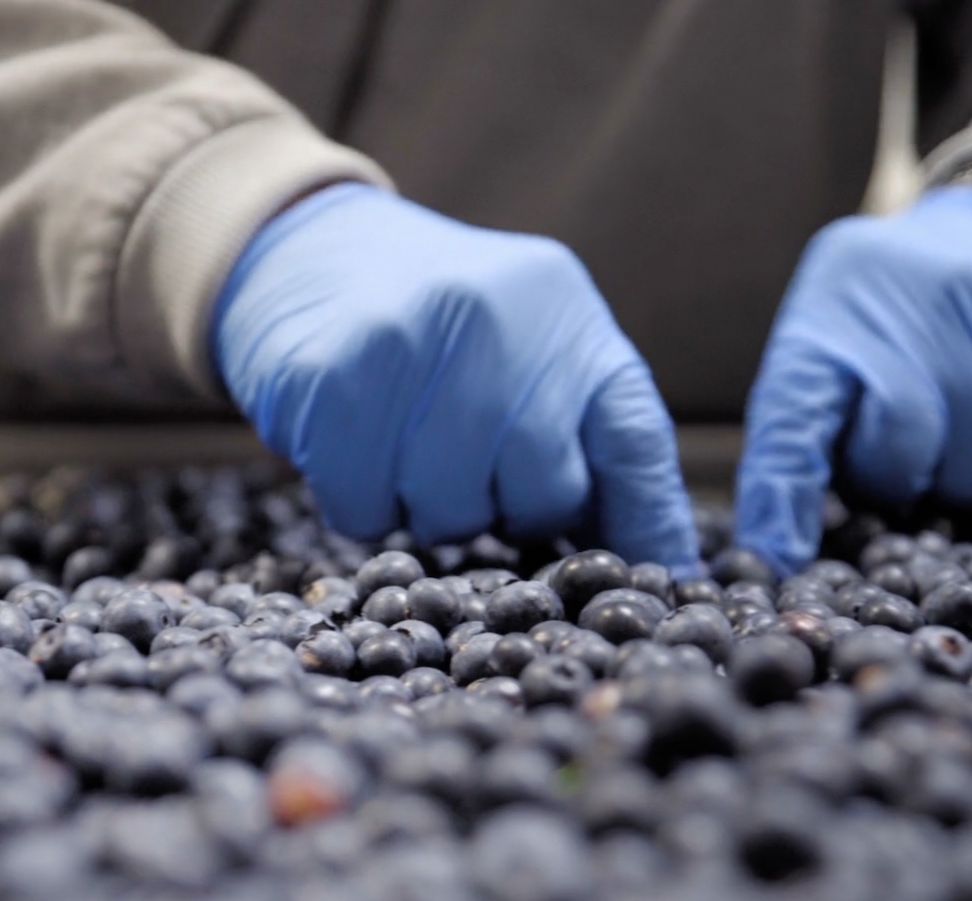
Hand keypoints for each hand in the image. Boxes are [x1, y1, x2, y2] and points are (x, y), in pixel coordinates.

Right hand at [213, 183, 698, 573]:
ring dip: (425, 510)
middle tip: (468, 473)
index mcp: (560, 306)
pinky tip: (355, 448)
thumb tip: (666, 568)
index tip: (655, 578)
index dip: (642, 519)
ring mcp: (406, 341)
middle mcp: (493, 313)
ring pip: (448, 513)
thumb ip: (597, 440)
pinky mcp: (328, 381)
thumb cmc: (438, 327)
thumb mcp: (534, 352)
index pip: (632, 437)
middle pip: (540, 490)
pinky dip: (359, 505)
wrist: (304, 251)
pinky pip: (363, 510)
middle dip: (506, 508)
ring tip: (405, 452)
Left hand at [735, 187, 971, 575]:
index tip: (778, 561)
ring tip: (962, 428)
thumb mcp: (826, 353)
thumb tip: (777, 555)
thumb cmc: (889, 324)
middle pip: (904, 452)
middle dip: (901, 479)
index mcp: (830, 315)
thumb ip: (801, 437)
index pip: (796, 417)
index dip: (783, 496)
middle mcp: (911, 301)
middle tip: (909, 458)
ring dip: (968, 477)